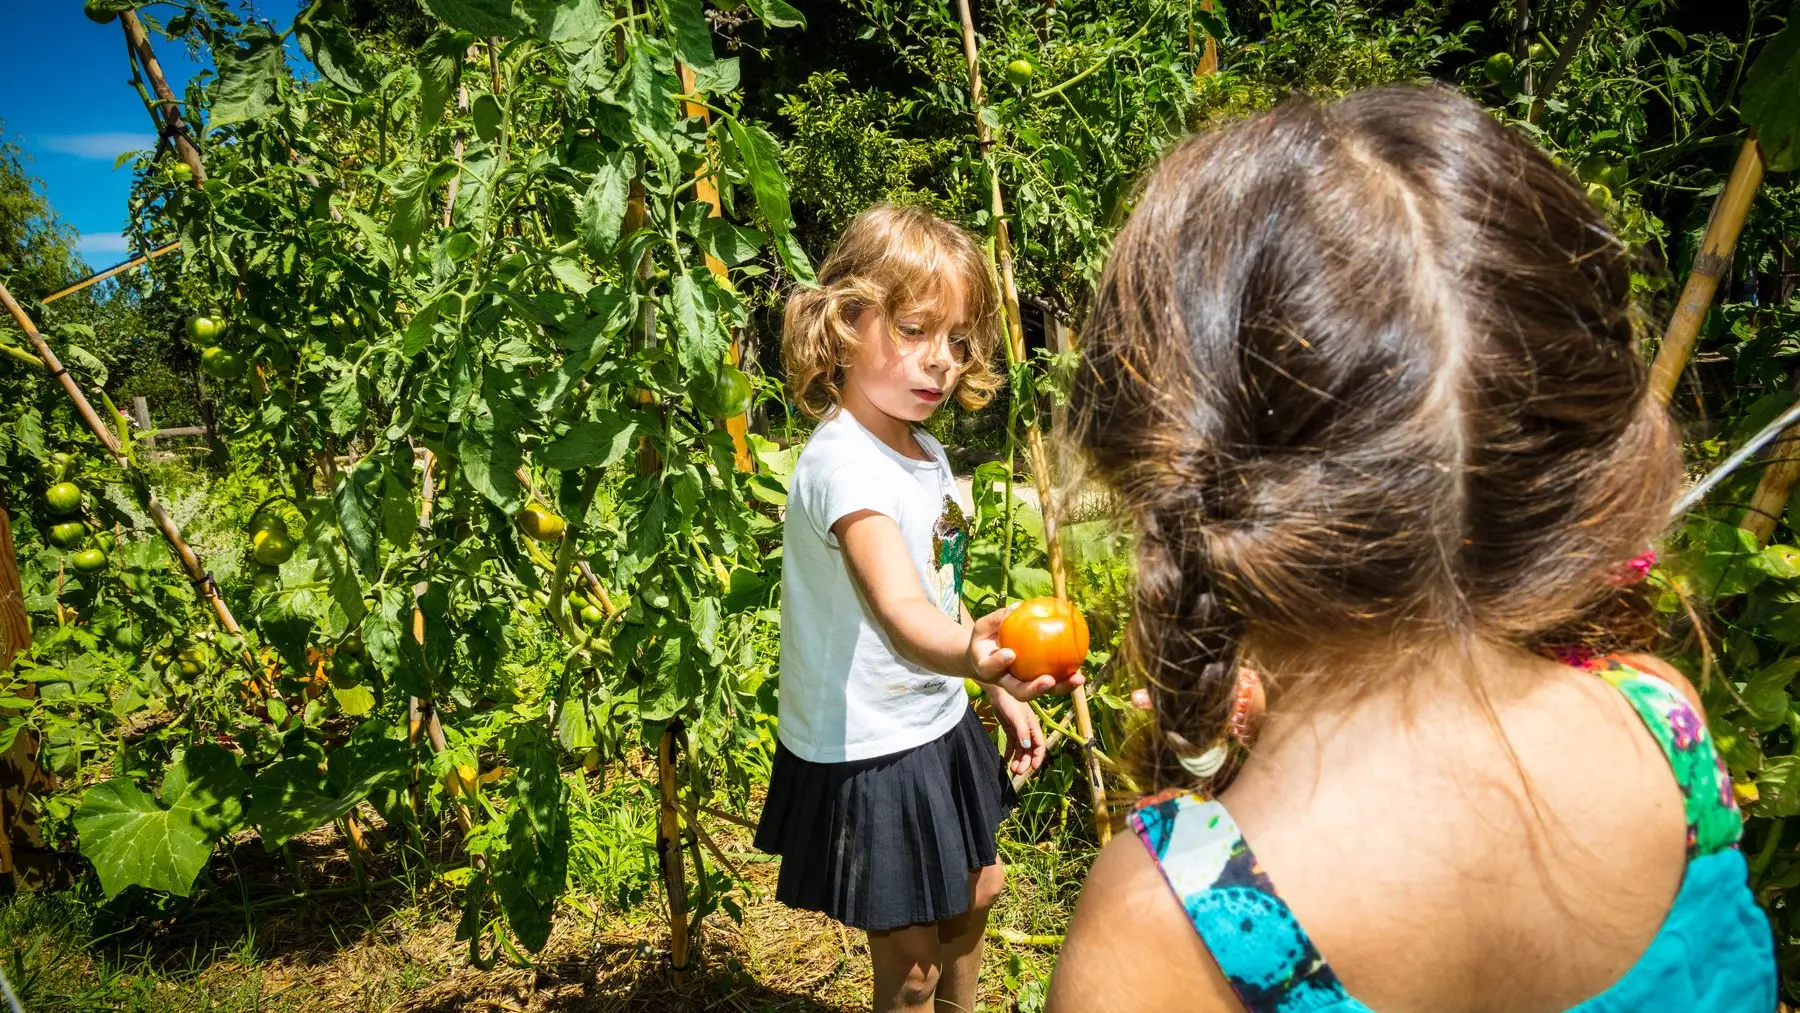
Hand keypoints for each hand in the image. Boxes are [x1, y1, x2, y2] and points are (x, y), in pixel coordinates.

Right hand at [965, 606, 1086, 700]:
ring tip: (1077, 679)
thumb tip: (1016, 607)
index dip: (999, 663)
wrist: (986, 657)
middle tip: (1048, 681)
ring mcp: (1021, 686)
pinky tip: (1080, 672)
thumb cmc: (985, 639)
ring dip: (1060, 688)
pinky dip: (1067, 679)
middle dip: (1034, 689)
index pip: (991, 669)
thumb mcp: (984, 627)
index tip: (1010, 654)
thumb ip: (997, 619)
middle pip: (1019, 692)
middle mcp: (1005, 683)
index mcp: (987, 669)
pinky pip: (1052, 683)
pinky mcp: (1035, 684)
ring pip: (1040, 692)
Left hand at [986, 690, 1045, 775]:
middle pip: (1029, 750)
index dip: (1037, 757)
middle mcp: (1028, 731)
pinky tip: (1005, 760)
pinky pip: (1012, 745)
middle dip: (1025, 762)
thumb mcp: (1018, 718)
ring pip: (1021, 749)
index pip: (1039, 746)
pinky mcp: (1010, 730)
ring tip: (1012, 769)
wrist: (998, 692)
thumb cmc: (1011, 703)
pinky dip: (1009, 753)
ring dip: (1018, 760)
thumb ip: (1022, 732)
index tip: (1032, 768)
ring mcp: (1019, 731)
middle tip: (1017, 771)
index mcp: (1033, 727)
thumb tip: (1027, 747)